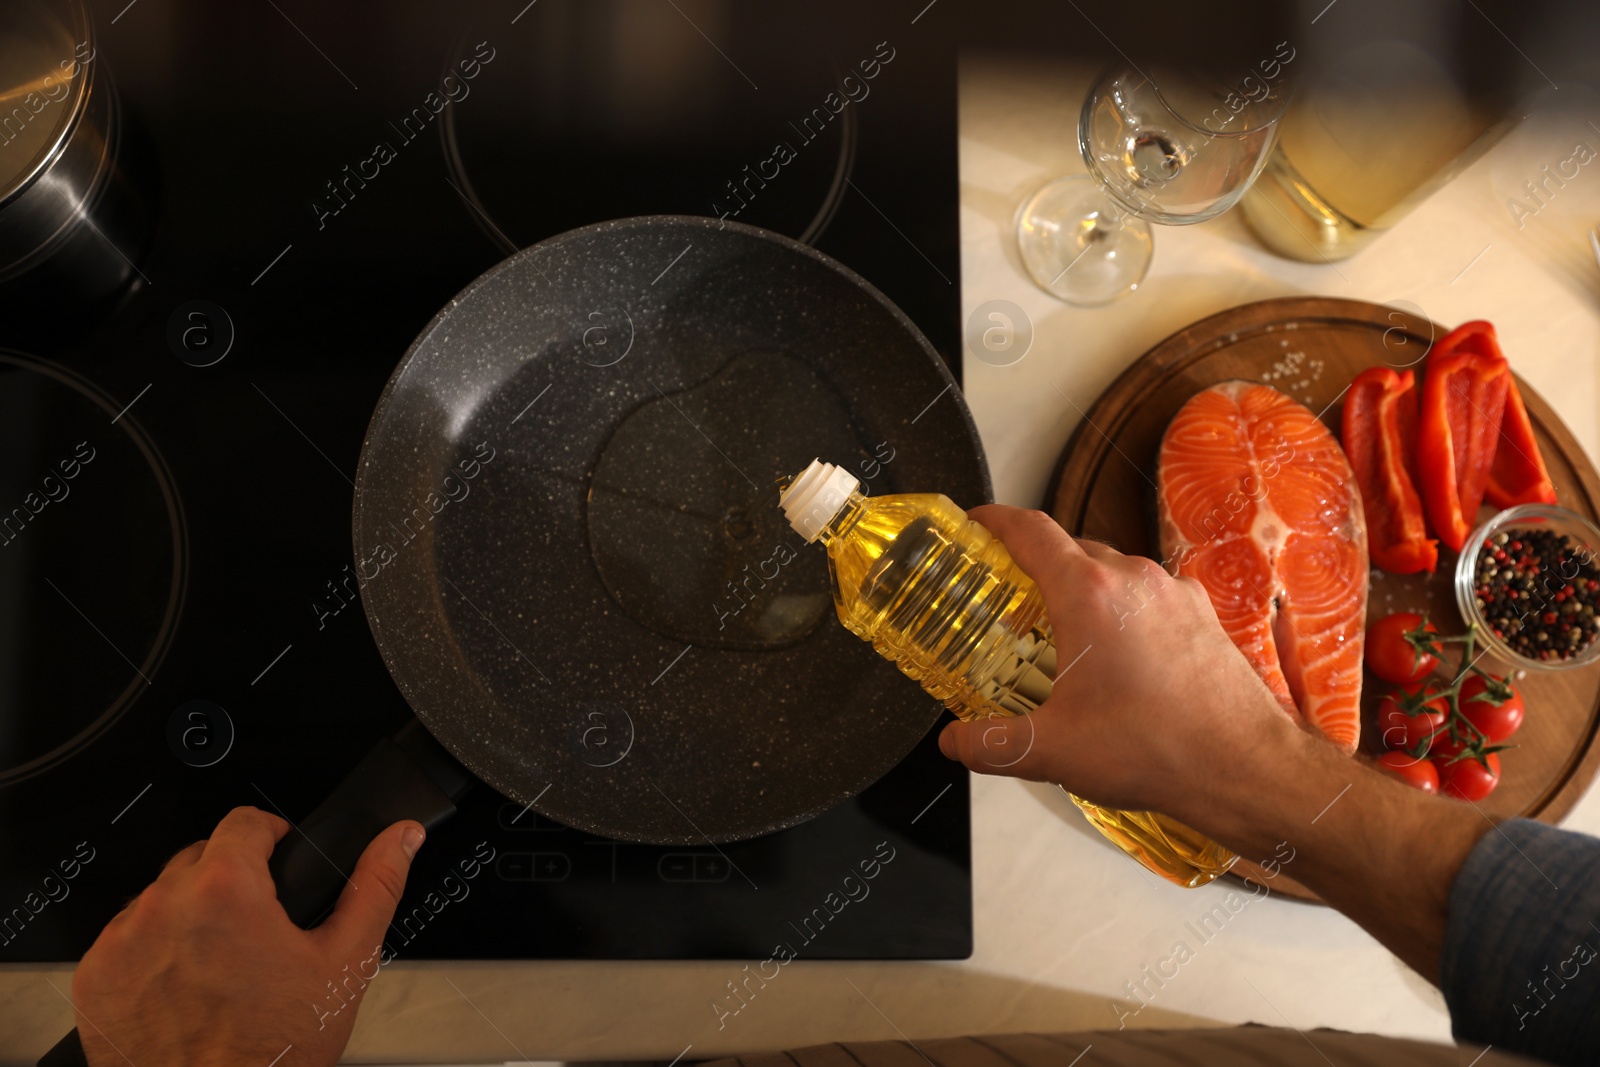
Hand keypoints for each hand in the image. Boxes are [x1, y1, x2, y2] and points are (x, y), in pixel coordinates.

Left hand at [71, 807, 423, 1066]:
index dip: (271, 834)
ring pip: (163, 897)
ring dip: (191, 914)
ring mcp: (123, 941)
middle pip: (202, 857)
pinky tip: (187, 986)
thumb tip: (400, 839)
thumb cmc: (272, 1052)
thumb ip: (375, 886)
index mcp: (227, 890)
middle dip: (233, 880)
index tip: (278, 854)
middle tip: (259, 927)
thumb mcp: (344, 963)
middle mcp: (165, 906)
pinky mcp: (96, 975)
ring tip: (223, 963)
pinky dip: (155, 951)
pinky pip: (127, 938)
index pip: (244, 821)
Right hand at [937, 505, 1297, 824]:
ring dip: (1083, 592)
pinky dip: (1123, 614)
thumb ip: (990, 744)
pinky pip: (1150, 598)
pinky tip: (1119, 659)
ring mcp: (1174, 595)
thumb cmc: (1157, 749)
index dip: (995, 521)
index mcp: (1088, 594)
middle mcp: (1133, 580)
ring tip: (1064, 634)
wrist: (1245, 769)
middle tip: (1010, 596)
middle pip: (1071, 549)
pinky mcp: (1203, 617)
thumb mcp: (1052, 751)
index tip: (975, 524)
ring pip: (1114, 573)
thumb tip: (954, 742)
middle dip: (1036, 566)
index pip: (1030, 530)